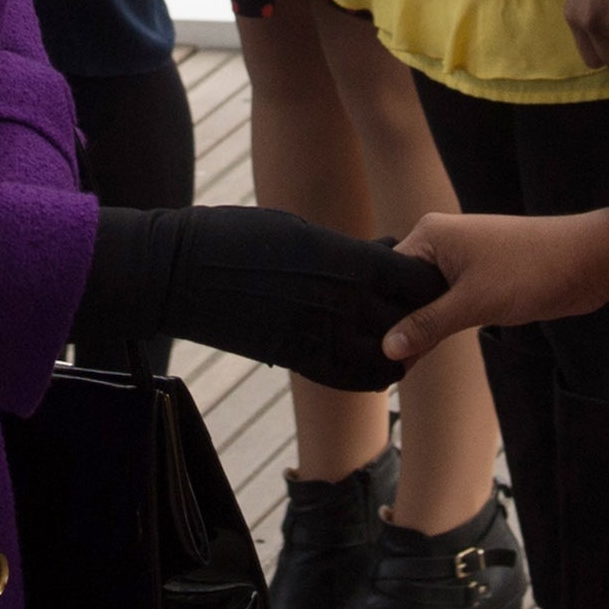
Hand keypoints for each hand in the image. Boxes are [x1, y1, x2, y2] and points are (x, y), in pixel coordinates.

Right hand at [75, 204, 445, 391]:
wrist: (182, 272)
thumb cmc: (238, 237)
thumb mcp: (299, 230)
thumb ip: (344, 252)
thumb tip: (381, 256)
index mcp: (344, 261)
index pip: (415, 279)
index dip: (426, 280)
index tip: (422, 276)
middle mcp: (340, 302)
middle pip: (409, 321)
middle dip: (420, 315)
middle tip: (415, 309)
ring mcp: (318, 335)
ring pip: (385, 360)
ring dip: (396, 349)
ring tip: (393, 336)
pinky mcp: (296, 359)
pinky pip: (349, 378)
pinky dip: (367, 373)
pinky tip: (365, 357)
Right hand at [383, 208, 608, 363]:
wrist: (587, 263)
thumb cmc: (530, 270)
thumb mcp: (473, 302)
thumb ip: (427, 325)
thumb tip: (387, 348)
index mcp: (431, 235)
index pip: (386, 274)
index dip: (374, 309)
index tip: (361, 344)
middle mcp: (440, 244)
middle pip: (403, 288)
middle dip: (395, 322)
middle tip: (375, 361)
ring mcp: (460, 262)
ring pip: (425, 300)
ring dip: (418, 327)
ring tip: (393, 364)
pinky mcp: (478, 280)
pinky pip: (446, 304)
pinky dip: (437, 325)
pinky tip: (423, 351)